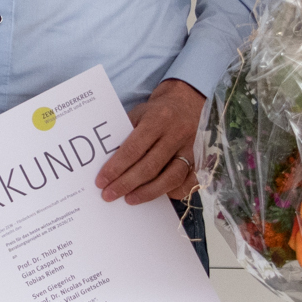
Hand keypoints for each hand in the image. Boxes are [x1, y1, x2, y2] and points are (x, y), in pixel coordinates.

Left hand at [97, 79, 203, 205]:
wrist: (188, 102)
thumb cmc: (157, 111)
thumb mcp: (139, 113)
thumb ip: (125, 133)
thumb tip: (106, 160)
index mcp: (158, 120)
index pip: (134, 149)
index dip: (116, 168)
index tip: (101, 181)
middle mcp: (176, 134)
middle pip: (150, 167)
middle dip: (126, 184)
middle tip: (109, 195)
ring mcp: (191, 149)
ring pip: (171, 178)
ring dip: (148, 193)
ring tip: (129, 199)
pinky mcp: (201, 159)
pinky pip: (189, 182)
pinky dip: (173, 192)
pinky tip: (158, 195)